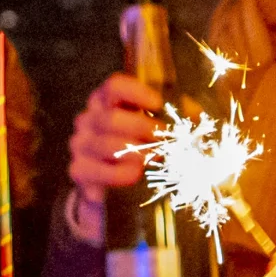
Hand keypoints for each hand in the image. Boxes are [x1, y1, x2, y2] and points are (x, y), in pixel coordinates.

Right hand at [64, 73, 164, 241]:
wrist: (111, 189)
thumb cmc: (137, 149)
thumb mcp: (152, 129)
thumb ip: (171, 120)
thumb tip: (197, 117)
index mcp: (105, 100)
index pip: (114, 86)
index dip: (136, 92)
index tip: (158, 104)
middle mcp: (88, 118)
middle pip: (111, 119)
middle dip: (142, 129)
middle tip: (163, 140)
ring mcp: (80, 144)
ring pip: (107, 146)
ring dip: (137, 153)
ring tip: (155, 159)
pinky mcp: (78, 169)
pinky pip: (98, 170)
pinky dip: (120, 174)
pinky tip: (135, 175)